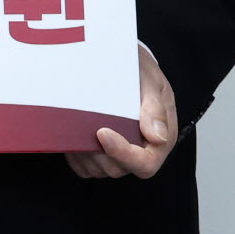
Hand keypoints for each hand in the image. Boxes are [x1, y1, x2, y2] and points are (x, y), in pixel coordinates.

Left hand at [65, 46, 177, 179]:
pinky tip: (73, 135)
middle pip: (119, 168)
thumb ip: (154, 107)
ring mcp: (121, 155)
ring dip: (85, 153)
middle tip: (84, 125)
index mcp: (161, 139)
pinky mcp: (102, 154)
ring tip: (77, 126)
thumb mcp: (151, 81)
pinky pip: (86, 167)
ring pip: (99, 170)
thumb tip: (158, 136)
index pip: (145, 164)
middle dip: (98, 151)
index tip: (102, 133)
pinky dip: (76, 156)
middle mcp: (142, 151)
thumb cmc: (141, 71)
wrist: (126, 65)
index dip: (123, 154)